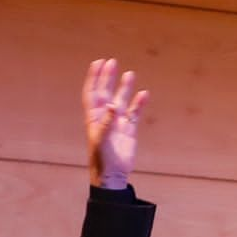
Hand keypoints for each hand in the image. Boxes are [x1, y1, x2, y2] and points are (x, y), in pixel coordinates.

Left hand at [84, 58, 148, 188]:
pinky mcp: (129, 129)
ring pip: (122, 99)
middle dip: (108, 78)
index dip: (94, 78)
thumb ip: (106, 122)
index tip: (98, 63)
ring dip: (125, 87)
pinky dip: (139, 103)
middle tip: (112, 62)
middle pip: (106, 92)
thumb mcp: (100, 140)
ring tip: (130, 73)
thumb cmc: (102, 159)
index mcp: (94, 117)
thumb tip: (112, 104)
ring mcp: (118, 122)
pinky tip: (144, 94)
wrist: (113, 174)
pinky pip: (135, 112)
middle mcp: (105, 116)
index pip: (92, 93)